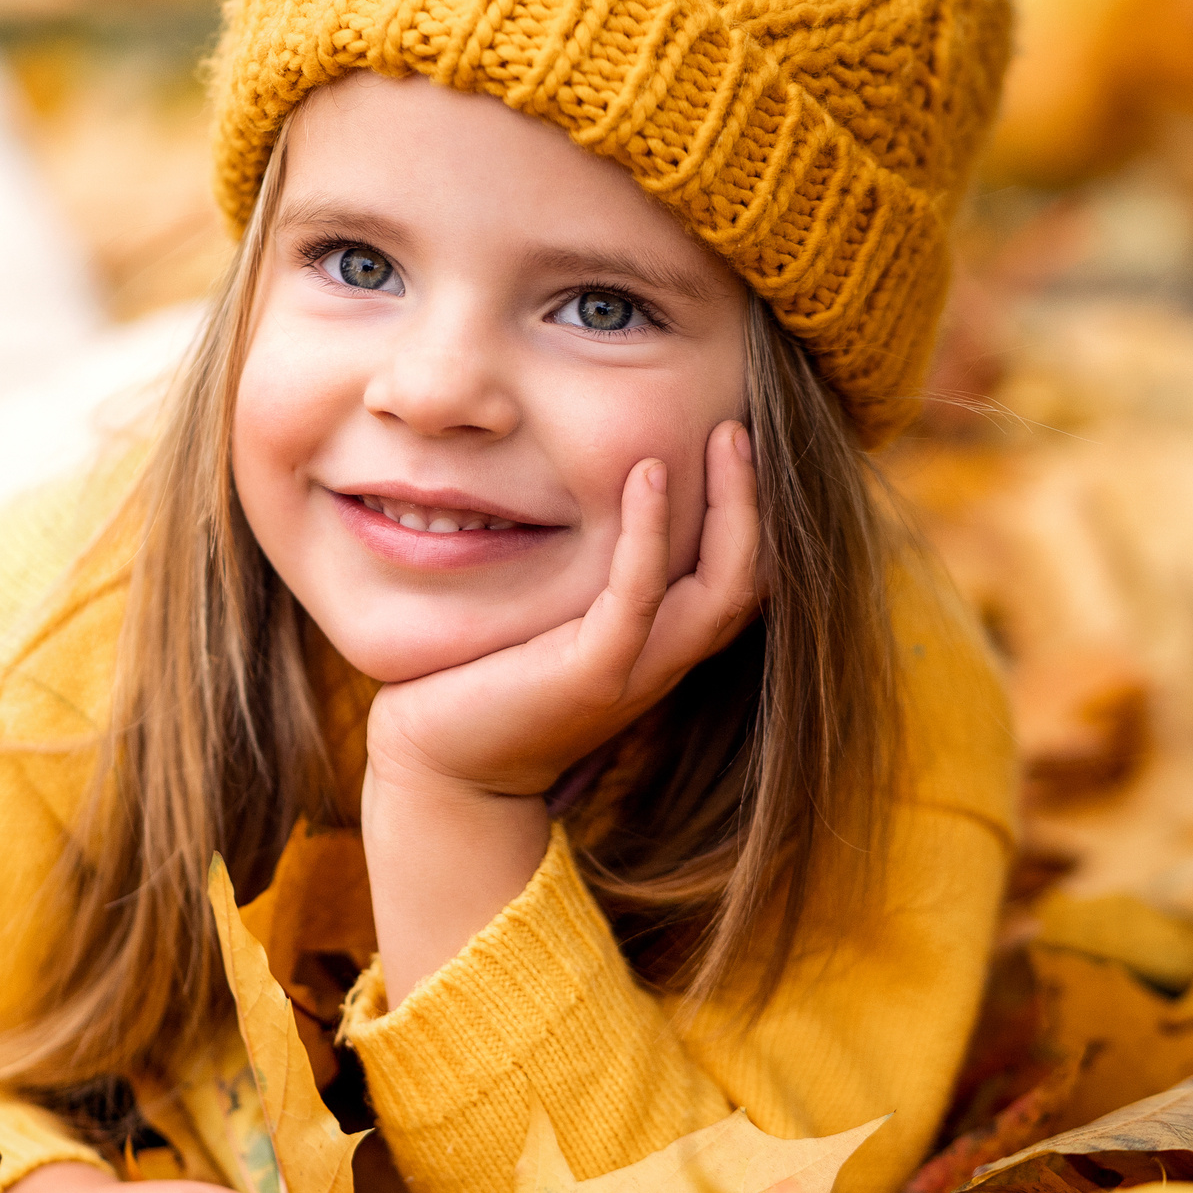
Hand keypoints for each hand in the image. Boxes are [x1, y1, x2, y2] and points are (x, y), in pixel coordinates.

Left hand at [363, 421, 759, 1002]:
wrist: (437, 767)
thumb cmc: (479, 684)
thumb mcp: (543, 617)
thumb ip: (575, 573)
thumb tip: (565, 490)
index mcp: (656, 646)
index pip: (735, 578)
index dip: (749, 515)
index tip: (733, 443)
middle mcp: (660, 661)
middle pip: (749, 579)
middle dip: (755, 501)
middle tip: (739, 426)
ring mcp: (633, 671)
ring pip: (721, 588)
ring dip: (731, 507)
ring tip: (723, 435)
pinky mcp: (593, 675)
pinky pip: (640, 595)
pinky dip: (651, 533)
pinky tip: (645, 475)